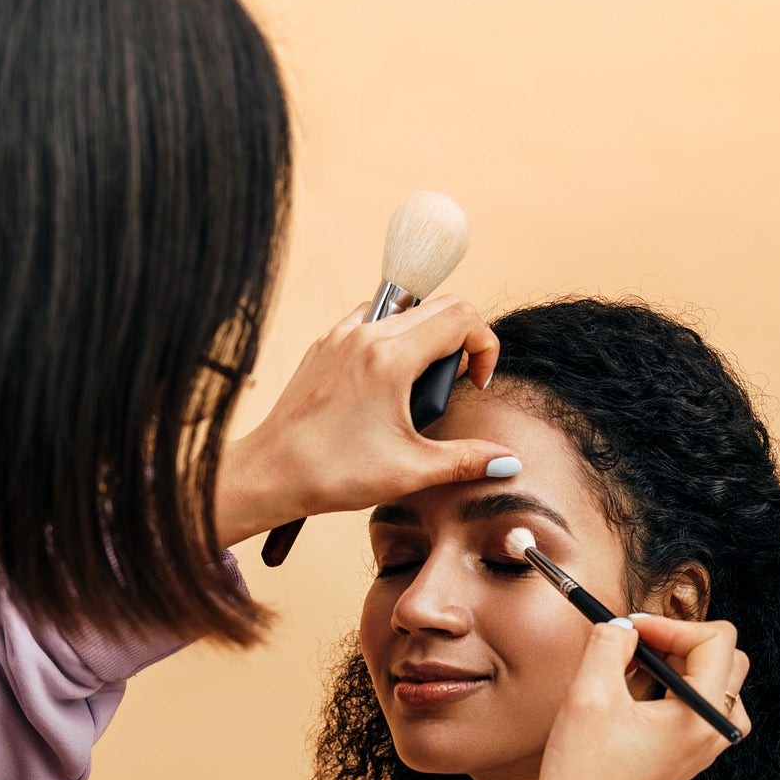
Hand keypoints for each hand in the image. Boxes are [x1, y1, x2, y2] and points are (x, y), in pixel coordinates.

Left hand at [214, 296, 516, 545]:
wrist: (269, 474)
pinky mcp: (324, 346)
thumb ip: (467, 460)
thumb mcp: (411, 470)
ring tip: (417, 386)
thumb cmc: (334, 474)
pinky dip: (391, 340)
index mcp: (391, 357)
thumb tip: (509, 463)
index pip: (462, 316)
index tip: (476, 383)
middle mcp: (366, 333)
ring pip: (404, 310)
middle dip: (461, 339)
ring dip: (425, 337)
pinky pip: (370, 322)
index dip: (485, 346)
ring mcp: (340, 335)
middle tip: (451, 385)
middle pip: (438, 305)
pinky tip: (384, 385)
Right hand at [474, 614, 749, 779]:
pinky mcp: (685, 758)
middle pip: (724, 657)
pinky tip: (635, 699)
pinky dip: (673, 690)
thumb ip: (610, 643)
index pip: (716, 639)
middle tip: (633, 646)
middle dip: (680, 640)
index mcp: (703, 716)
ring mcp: (703, 748)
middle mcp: (714, 733)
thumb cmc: (582, 776)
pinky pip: (697, 707)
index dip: (670, 623)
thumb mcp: (589, 695)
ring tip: (635, 672)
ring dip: (679, 664)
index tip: (629, 630)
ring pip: (714, 681)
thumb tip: (623, 624)